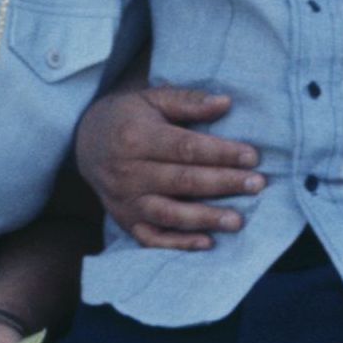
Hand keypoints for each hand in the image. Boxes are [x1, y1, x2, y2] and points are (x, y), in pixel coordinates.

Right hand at [75, 85, 263, 248]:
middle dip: (223, 183)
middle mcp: (128, 173)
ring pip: (169, 214)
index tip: (252, 156)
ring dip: (205, 218)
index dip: (220, 153)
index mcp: (137, 138)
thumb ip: (189, 101)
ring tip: (237, 220)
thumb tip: (225, 102)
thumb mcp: (154, 98)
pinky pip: (151, 238)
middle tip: (257, 184)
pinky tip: (207, 243)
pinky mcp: (125, 220)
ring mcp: (125, 201)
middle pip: (182, 181)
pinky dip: (178, 244)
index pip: (186, 148)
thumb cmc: (130, 116)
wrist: (86, 141)